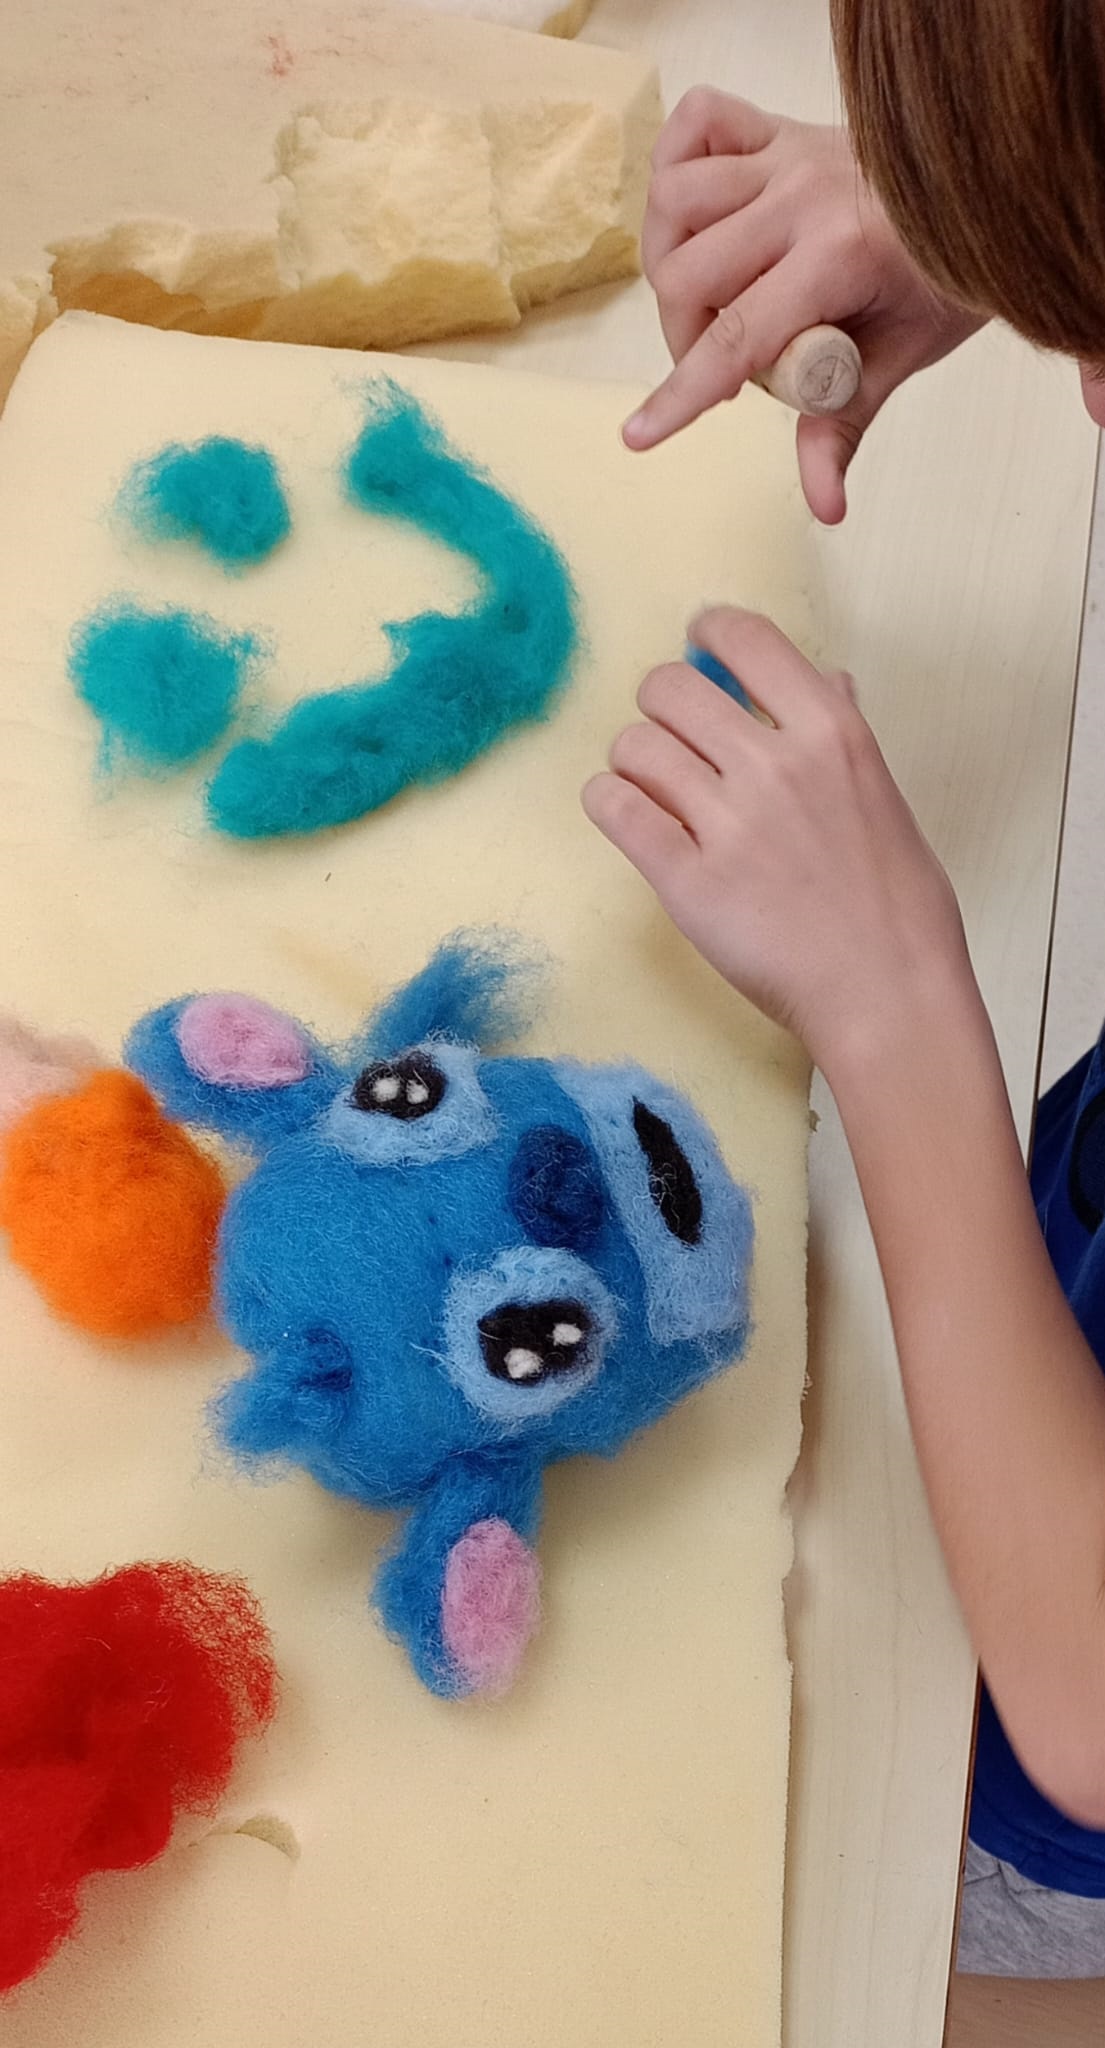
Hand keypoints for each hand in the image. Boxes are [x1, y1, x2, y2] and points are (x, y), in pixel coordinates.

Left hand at [582, 608, 974, 1083]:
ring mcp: (727, 823)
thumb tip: (823, 679)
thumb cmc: (899, 904)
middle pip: (669, 687)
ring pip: (633, 745)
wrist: (887, 994)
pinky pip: (615, 809)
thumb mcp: (884, 798)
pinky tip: (626, 813)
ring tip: (654, 788)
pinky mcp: (685, 881)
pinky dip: (609, 802)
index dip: (707, 632)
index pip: (745, 638)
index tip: (698, 647)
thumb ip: (842, 733)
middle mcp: (774, 764)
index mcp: (830, 731)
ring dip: (634, 761)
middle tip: (673, 738)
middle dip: (660, 706)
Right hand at [623, 92, 981, 522]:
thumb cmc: (945, 276)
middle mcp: (801, 196)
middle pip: (685, 273)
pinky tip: (697, 215)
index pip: (735, 337)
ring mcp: (785, 155)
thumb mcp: (900, 359)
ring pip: (674, 199)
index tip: (640, 434)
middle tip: (722, 362)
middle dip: (684, 334)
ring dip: (670, 256)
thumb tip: (824, 507)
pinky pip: (696, 124)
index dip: (681, 394)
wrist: (987, 190)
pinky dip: (676, 163)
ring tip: (705, 293)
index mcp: (838, 256)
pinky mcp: (776, 128)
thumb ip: (843, 428)